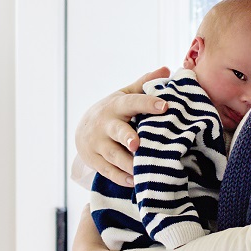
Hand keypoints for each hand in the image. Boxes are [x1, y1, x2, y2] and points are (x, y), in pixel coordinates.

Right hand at [75, 67, 169, 185]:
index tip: (165, 106)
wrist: (82, 130)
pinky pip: (108, 172)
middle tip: (137, 144)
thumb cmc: (113, 111)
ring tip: (143, 170)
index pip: (132, 102)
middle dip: (127, 137)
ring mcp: (98, 144)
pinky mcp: (94, 161)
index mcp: (116, 106)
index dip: (148, 103)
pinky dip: (121, 178)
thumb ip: (145, 85)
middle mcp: (106, 125)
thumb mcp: (125, 95)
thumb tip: (167, 69)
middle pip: (117, 131)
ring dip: (128, 164)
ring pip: (113, 155)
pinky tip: (135, 181)